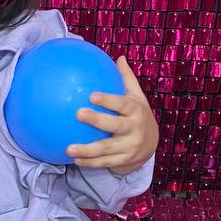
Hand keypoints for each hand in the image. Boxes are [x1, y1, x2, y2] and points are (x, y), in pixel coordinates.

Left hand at [66, 55, 158, 172]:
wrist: (151, 144)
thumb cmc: (138, 114)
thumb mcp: (137, 97)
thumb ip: (126, 79)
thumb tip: (119, 57)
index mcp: (136, 111)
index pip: (123, 104)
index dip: (109, 100)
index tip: (92, 95)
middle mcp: (134, 129)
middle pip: (115, 125)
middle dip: (97, 120)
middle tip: (78, 114)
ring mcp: (129, 147)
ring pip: (107, 149)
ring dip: (87, 150)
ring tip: (69, 148)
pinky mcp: (123, 160)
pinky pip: (105, 162)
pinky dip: (90, 163)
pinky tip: (75, 160)